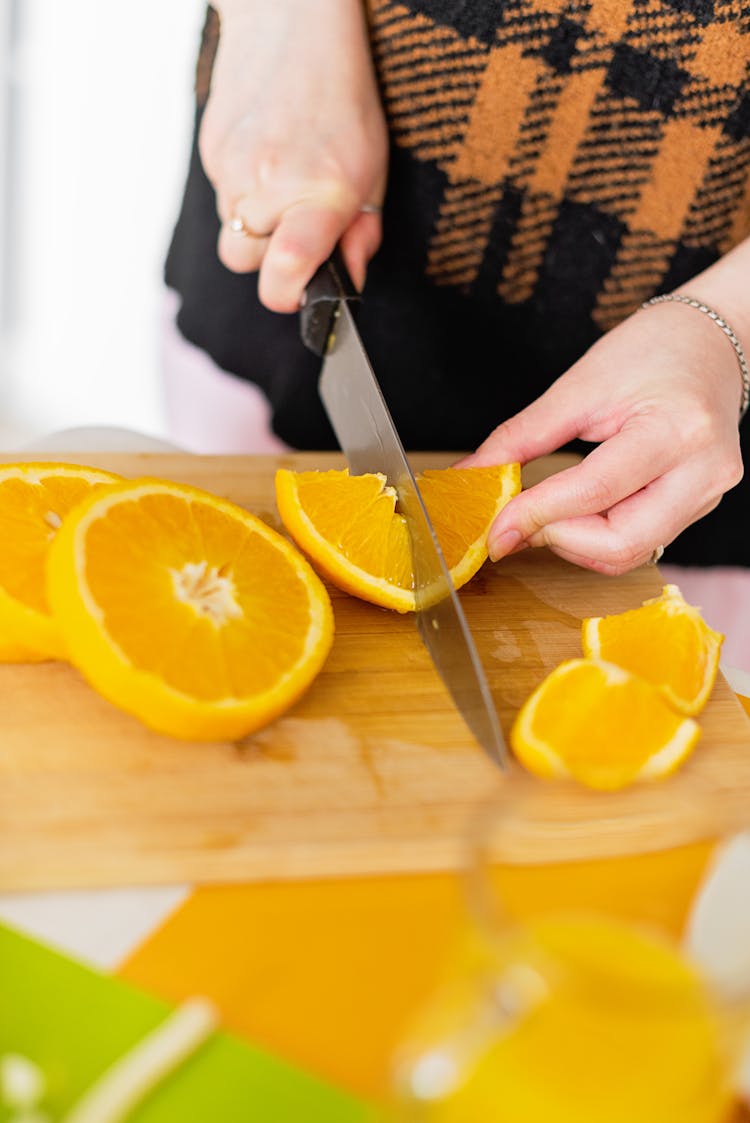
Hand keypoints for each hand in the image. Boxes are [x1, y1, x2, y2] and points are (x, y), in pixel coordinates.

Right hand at [200, 0, 387, 311]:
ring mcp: (232, 169)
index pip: (285, 271)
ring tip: (283, 180)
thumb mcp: (373, 171)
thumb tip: (347, 283)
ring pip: (230, 232)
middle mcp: (270, 186)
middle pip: (246, 263)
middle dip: (268, 257)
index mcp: (319, 195)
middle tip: (296, 225)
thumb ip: (361, 236)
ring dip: (255, 222)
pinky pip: (220, 197)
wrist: (290, 22)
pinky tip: (266, 155)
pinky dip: (241, 190)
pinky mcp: (210, 152)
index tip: (301, 290)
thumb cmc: (343, 99)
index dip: (288, 294)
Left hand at [460, 299, 744, 574]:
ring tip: (544, 512)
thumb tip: (471, 476)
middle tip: (517, 522)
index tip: (494, 529)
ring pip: (630, 554)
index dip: (536, 516)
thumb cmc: (650, 351)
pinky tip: (574, 513)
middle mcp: (703, 472)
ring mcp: (707, 495)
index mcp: (676, 430)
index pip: (595, 491)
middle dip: (557, 540)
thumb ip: (521, 438)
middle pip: (620, 543)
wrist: (710, 342)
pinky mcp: (700, 507)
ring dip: (574, 544)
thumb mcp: (578, 386)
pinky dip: (596, 538)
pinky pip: (641, 542)